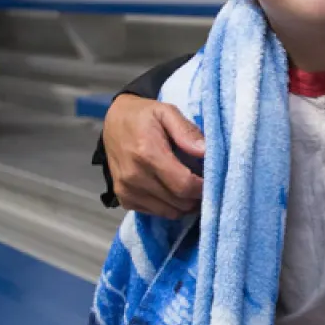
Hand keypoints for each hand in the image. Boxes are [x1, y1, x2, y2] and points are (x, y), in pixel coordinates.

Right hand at [104, 94, 204, 217]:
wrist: (113, 122)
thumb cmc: (143, 116)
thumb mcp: (166, 112)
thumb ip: (186, 131)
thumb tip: (205, 151)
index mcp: (147, 154)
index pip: (184, 185)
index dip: (203, 187)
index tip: (211, 180)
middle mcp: (134, 176)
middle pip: (179, 202)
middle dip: (196, 196)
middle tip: (202, 181)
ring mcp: (127, 190)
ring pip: (170, 212)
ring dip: (184, 203)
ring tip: (188, 185)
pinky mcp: (124, 199)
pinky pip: (156, 212)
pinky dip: (169, 206)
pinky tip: (171, 189)